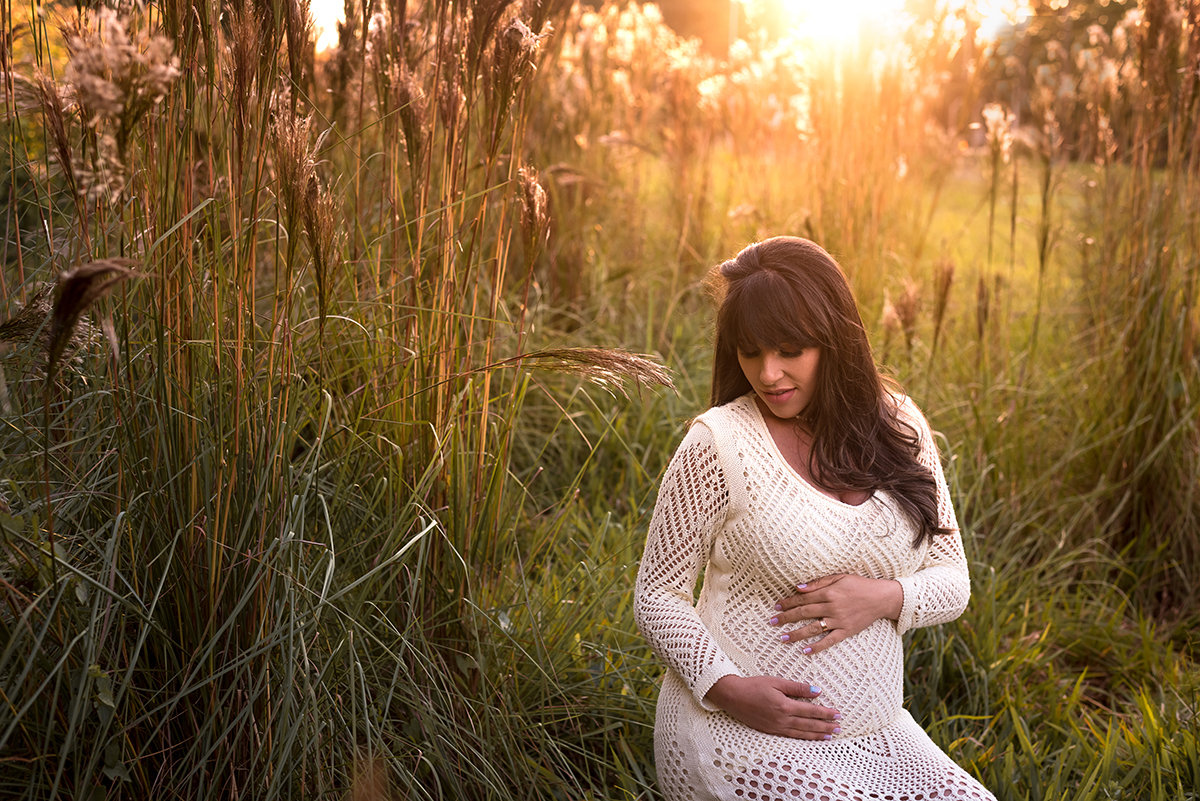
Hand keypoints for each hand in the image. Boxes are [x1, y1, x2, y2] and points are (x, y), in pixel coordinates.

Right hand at [704, 675, 840, 739]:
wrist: (732, 696)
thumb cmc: (753, 686)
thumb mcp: (776, 681)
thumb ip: (797, 687)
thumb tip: (816, 691)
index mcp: (785, 706)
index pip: (811, 711)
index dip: (826, 713)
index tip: (838, 714)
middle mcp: (782, 719)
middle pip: (809, 725)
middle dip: (826, 726)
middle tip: (839, 727)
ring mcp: (776, 727)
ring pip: (802, 733)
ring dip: (818, 734)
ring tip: (830, 735)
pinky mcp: (770, 731)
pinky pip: (791, 736)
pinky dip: (804, 738)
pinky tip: (810, 738)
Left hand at [769, 574, 903, 654]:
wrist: (881, 598)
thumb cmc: (859, 585)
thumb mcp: (839, 577)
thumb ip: (818, 583)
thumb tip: (798, 587)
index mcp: (828, 592)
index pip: (803, 598)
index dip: (788, 602)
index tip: (776, 606)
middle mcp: (832, 607)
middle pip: (804, 613)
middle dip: (786, 618)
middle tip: (772, 622)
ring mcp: (839, 620)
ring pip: (813, 628)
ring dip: (796, 634)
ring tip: (782, 638)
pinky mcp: (847, 631)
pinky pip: (830, 640)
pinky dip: (818, 646)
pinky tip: (806, 651)